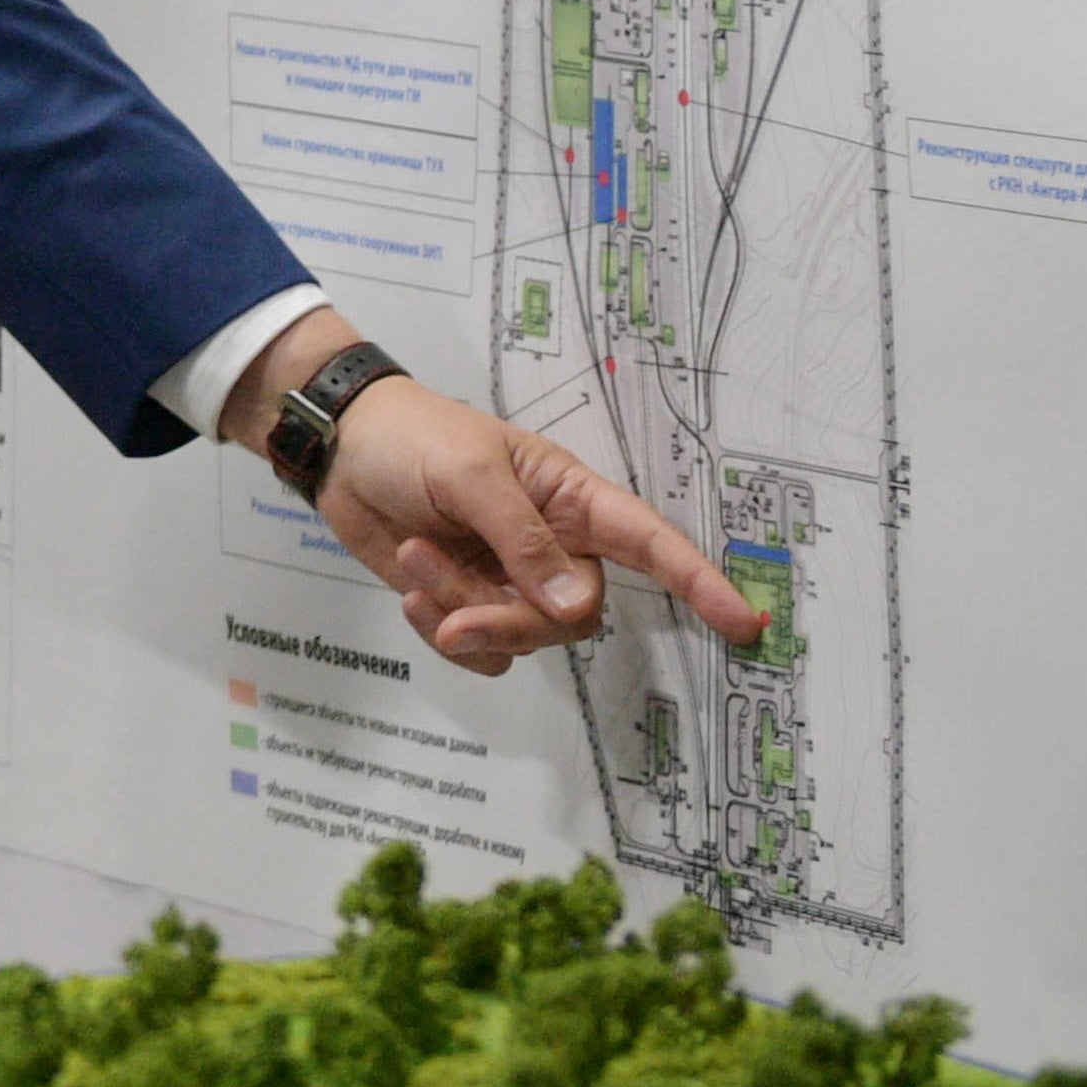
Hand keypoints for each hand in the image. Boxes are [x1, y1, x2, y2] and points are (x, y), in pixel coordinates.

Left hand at [236, 312, 763, 675]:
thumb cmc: (412, 437)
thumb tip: (573, 606)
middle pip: (573, 615)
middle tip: (450, 611)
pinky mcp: (469, 602)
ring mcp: (510, 579)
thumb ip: (521, 538)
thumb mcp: (469, 473)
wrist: (340, 449)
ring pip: (524, 638)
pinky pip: (481, 650)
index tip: (746, 621)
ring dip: (465, 615)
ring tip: (418, 561)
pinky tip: (412, 592)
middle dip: (513, 621)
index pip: (651, 543)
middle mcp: (552, 545)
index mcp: (570, 498)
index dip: (701, 582)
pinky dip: (443, 631)